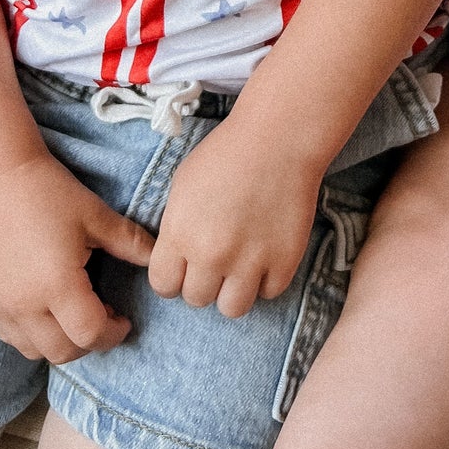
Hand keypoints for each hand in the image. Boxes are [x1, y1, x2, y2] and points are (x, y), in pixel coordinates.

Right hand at [0, 151, 154, 362]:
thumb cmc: (48, 192)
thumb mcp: (95, 215)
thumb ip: (130, 243)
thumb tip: (158, 259)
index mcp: (57, 285)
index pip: (90, 334)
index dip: (113, 333)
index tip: (124, 319)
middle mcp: (25, 305)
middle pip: (64, 352)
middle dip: (90, 342)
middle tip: (104, 316)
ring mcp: (1, 306)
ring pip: (35, 350)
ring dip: (61, 342)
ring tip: (75, 312)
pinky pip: (12, 337)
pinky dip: (34, 335)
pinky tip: (46, 308)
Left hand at [149, 116, 321, 318]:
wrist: (278, 139)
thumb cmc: (227, 154)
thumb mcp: (183, 186)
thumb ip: (176, 228)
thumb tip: (176, 259)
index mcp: (180, 234)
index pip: (163, 286)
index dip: (173, 277)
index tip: (185, 267)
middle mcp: (212, 254)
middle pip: (197, 299)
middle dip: (204, 282)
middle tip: (218, 260)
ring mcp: (250, 261)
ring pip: (232, 308)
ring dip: (234, 290)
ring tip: (242, 266)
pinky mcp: (284, 262)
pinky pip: (269, 293)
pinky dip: (268, 279)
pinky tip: (267, 253)